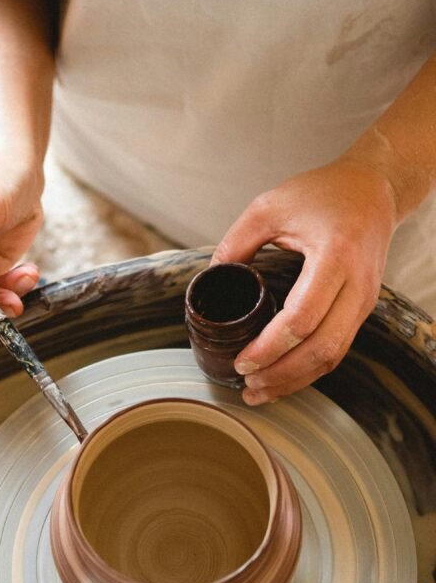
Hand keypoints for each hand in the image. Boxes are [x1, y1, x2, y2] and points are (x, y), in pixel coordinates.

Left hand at [212, 158, 397, 403]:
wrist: (374, 190)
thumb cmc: (324, 193)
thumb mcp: (270, 206)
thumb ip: (236, 242)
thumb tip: (209, 280)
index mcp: (335, 256)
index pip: (302, 317)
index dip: (270, 347)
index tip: (242, 361)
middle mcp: (357, 284)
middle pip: (322, 347)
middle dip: (281, 374)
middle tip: (247, 383)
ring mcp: (365, 300)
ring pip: (333, 356)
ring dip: (296, 380)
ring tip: (260, 392)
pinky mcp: (363, 309)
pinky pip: (338, 349)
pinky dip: (310, 370)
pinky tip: (284, 379)